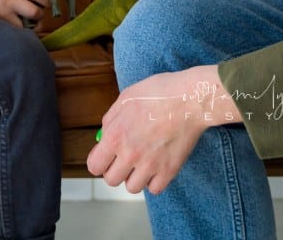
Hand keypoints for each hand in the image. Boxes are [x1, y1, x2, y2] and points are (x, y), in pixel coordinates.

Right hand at [0, 0, 47, 26]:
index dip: (46, 0)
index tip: (46, 3)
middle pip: (35, 11)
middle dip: (41, 15)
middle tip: (39, 15)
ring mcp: (4, 11)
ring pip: (26, 24)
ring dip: (31, 26)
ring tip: (30, 24)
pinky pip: (14, 29)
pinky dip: (19, 30)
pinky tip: (18, 29)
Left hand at [87, 66, 241, 193]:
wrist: (188, 99)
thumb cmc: (157, 93)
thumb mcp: (125, 98)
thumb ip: (111, 119)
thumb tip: (104, 135)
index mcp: (115, 135)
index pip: (94, 165)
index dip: (99, 160)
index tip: (105, 156)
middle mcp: (130, 155)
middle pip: (111, 180)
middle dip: (114, 170)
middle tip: (123, 159)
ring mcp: (150, 166)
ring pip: (132, 188)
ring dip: (134, 177)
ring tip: (141, 162)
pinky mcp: (168, 171)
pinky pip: (154, 189)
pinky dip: (153, 181)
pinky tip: (156, 166)